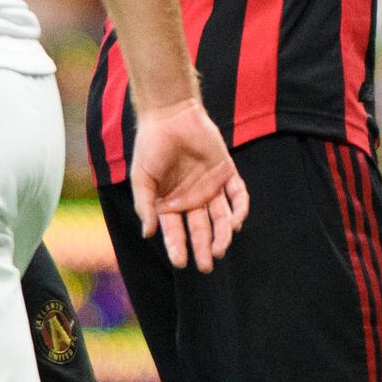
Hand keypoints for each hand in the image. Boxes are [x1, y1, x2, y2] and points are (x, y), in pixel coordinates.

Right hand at [128, 97, 251, 267]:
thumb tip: (148, 234)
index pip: (175, 231)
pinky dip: (240, 209)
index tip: (181, 262)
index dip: (177, 247)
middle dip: (203, 248)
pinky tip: (236, 222)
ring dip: (222, 234)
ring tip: (220, 249)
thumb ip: (145, 205)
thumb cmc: (151, 146)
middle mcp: (192, 198)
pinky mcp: (226, 172)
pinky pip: (237, 194)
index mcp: (170, 203)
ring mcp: (211, 186)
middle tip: (206, 266)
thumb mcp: (142, 177)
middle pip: (201, 229)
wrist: (170, 115)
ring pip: (221, 217)